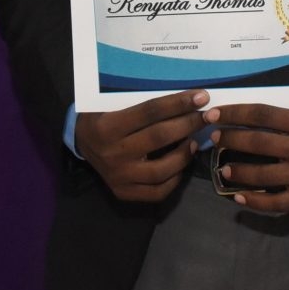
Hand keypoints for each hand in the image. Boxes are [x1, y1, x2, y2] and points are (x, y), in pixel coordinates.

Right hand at [76, 91, 214, 202]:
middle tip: (207, 116)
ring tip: (194, 141)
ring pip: (161, 169)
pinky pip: (157, 191)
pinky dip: (175, 179)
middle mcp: (113, 153)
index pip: (150, 112)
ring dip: (184, 154)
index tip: (201, 97)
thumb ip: (141, 102)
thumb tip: (183, 97)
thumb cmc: (101, 116)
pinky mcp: (123, 192)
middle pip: (159, 137)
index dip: (178, 104)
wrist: (81, 142)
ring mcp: (118, 177)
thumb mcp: (112, 103)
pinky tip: (181, 164)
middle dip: (188, 124)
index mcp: (108, 126)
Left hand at [211, 105, 288, 212]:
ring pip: (263, 175)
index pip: (260, 115)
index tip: (213, 114)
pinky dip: (255, 201)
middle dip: (231, 140)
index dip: (234, 114)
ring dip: (238, 172)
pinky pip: (278, 202)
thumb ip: (282, 108)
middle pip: (258, 144)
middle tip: (215, 137)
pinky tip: (239, 197)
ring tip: (222, 168)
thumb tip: (241, 106)